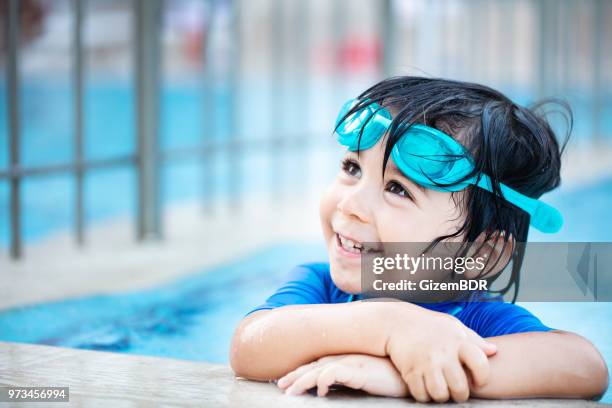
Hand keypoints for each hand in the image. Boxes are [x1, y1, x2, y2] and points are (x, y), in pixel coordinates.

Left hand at [277, 354, 408, 397]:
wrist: (412, 367)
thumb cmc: (390, 373)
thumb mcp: (365, 375)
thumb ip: (349, 377)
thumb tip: (330, 388)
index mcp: (345, 358)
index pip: (316, 363)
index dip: (300, 372)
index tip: (286, 381)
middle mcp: (345, 358)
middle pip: (313, 365)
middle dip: (295, 375)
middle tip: (280, 386)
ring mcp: (352, 362)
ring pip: (320, 369)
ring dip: (303, 380)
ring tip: (290, 392)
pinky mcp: (361, 370)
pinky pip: (337, 373)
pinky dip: (325, 380)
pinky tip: (319, 390)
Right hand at [385, 304, 496, 402]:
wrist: (396, 322)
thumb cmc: (428, 325)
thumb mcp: (452, 326)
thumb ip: (473, 339)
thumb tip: (493, 351)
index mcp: (457, 341)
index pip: (480, 363)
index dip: (483, 377)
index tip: (478, 380)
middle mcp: (443, 353)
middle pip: (460, 387)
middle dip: (460, 394)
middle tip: (456, 390)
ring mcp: (425, 363)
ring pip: (440, 395)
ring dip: (441, 396)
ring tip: (440, 388)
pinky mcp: (410, 371)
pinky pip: (421, 395)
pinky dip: (423, 395)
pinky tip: (424, 386)